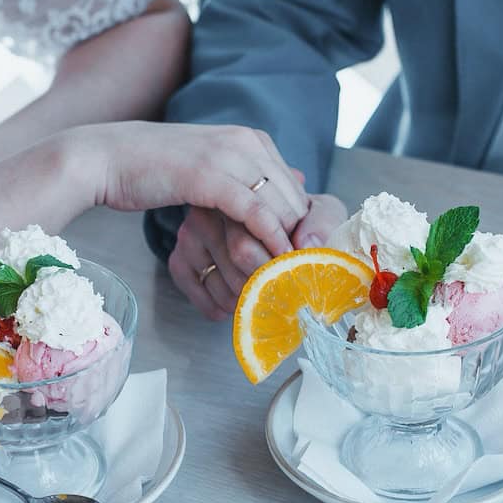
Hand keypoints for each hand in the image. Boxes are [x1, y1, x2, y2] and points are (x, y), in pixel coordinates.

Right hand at [69, 121, 309, 254]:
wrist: (106, 158)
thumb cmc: (153, 168)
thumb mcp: (208, 168)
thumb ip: (244, 176)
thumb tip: (292, 182)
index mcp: (249, 138)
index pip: (294, 185)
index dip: (300, 222)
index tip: (298, 255)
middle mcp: (246, 141)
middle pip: (294, 195)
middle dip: (299, 235)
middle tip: (299, 270)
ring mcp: (229, 156)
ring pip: (280, 204)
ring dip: (288, 242)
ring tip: (291, 273)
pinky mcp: (210, 176)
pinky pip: (254, 212)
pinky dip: (269, 239)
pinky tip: (274, 262)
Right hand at [170, 193, 347, 319]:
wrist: (274, 230)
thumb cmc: (299, 223)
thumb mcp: (323, 213)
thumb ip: (322, 221)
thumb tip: (304, 244)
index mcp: (243, 194)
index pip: (259, 231)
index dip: (282, 258)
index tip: (296, 266)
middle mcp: (210, 210)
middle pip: (240, 256)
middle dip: (269, 278)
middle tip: (284, 285)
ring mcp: (190, 236)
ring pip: (222, 285)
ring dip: (249, 300)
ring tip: (265, 295)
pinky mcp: (179, 260)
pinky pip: (201, 297)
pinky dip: (221, 308)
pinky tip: (238, 304)